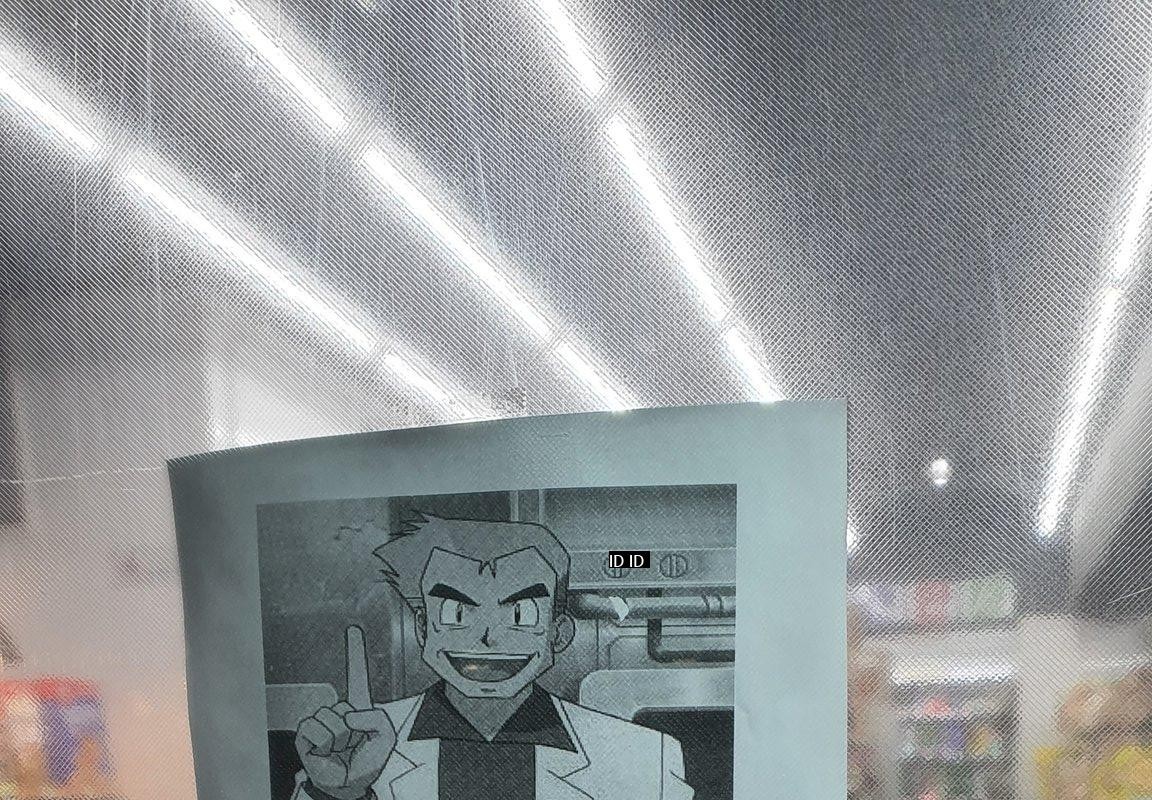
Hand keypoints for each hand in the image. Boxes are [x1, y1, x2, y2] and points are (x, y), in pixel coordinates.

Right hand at [295, 626, 395, 799]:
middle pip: (343, 705)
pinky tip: (327, 752)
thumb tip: (348, 715)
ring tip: (341, 749)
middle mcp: (338, 711)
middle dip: (352, 728)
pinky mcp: (305, 735)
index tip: (353, 630)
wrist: (351, 785)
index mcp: (358, 707)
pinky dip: (324, 742)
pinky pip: (314, 728)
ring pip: (328, 717)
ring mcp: (321, 722)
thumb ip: (376, 718)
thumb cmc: (368, 761)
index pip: (357, 675)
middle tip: (353, 745)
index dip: (355, 652)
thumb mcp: (386, 736)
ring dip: (339, 738)